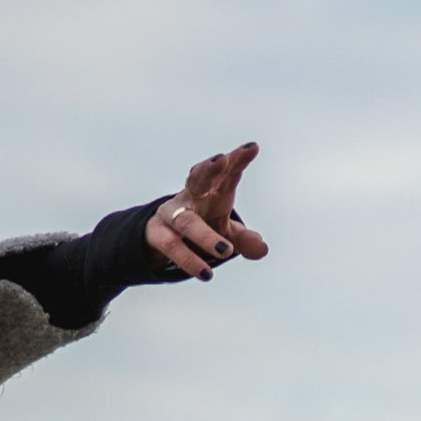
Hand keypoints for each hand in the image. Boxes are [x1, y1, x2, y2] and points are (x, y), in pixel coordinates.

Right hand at [146, 142, 266, 278]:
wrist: (163, 237)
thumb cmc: (203, 226)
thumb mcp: (227, 233)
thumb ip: (245, 239)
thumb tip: (262, 249)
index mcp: (213, 190)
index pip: (227, 173)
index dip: (238, 159)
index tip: (252, 147)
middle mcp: (192, 196)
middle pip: (199, 178)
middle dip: (209, 168)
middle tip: (221, 159)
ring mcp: (173, 213)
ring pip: (187, 221)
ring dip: (204, 235)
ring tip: (226, 251)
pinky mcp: (158, 233)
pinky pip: (172, 246)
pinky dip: (189, 259)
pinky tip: (206, 273)